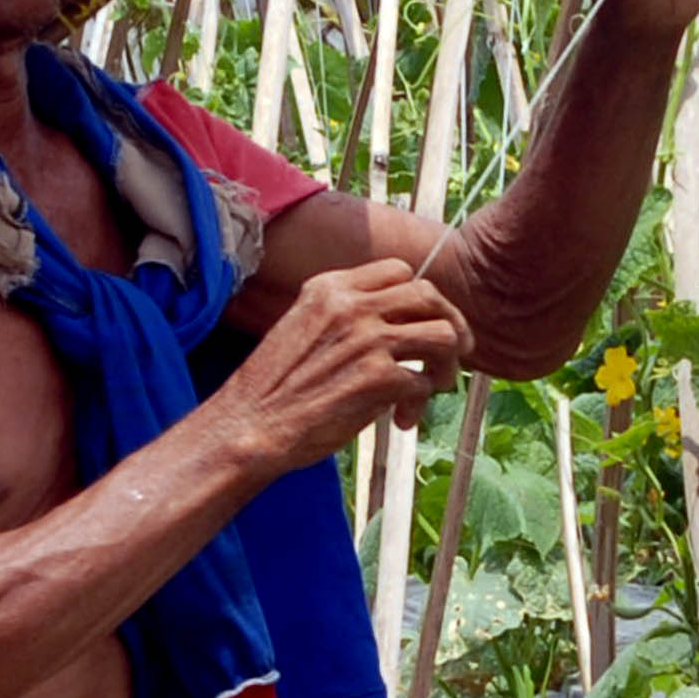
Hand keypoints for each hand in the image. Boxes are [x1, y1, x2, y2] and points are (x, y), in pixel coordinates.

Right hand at [223, 260, 477, 464]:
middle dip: (450, 324)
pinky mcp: (378, 378)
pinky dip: (419, 405)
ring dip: (446, 365)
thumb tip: (403, 322)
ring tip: (430, 388)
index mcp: (330, 288)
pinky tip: (399, 419)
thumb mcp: (305, 326)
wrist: (248, 427)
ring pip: (444, 334)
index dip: (420, 299)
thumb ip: (347, 316)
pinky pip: (425, 383)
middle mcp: (352, 306)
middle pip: (431, 295)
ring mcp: (368, 339)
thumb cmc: (276, 387)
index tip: (423, 322)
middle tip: (450, 354)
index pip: (399, 270)